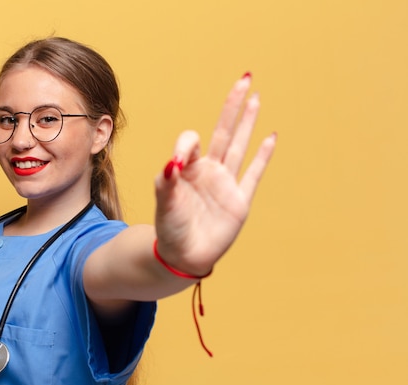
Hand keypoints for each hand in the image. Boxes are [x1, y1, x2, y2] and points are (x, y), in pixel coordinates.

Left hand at [154, 74, 275, 275]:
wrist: (184, 255)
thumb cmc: (170, 228)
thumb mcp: (163, 203)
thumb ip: (167, 181)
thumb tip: (173, 160)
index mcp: (188, 169)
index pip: (192, 140)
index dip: (187, 143)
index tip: (179, 160)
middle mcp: (209, 171)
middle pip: (224, 131)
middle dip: (233, 106)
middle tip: (244, 79)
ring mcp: (226, 184)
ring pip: (240, 146)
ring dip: (248, 122)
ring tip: (255, 97)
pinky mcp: (240, 200)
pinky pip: (253, 173)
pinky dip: (262, 156)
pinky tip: (270, 136)